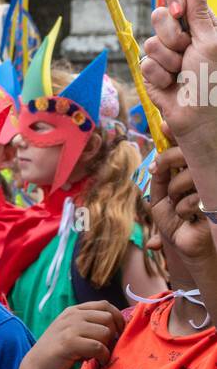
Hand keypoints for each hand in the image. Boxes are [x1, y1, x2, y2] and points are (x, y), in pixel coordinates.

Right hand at [23, 303, 125, 368]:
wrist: (36, 367)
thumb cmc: (58, 352)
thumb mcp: (71, 331)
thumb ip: (89, 324)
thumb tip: (118, 326)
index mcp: (74, 311)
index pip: (105, 305)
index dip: (118, 318)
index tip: (118, 333)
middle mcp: (72, 316)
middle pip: (108, 318)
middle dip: (113, 334)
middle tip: (107, 348)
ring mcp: (70, 328)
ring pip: (105, 332)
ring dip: (107, 347)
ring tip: (99, 356)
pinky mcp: (69, 343)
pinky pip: (98, 347)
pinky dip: (103, 356)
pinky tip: (98, 362)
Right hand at [141, 0, 216, 143]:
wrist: (199, 117)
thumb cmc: (212, 80)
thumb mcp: (211, 41)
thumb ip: (200, 12)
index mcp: (199, 24)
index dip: (175, 0)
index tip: (179, 13)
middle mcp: (181, 36)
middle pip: (160, 16)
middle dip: (172, 34)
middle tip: (186, 49)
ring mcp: (164, 54)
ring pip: (150, 41)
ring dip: (168, 60)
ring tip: (181, 72)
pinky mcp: (151, 72)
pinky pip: (145, 63)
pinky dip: (159, 76)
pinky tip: (171, 84)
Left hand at [150, 146, 216, 266]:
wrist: (185, 243)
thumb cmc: (173, 219)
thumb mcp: (158, 198)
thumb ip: (158, 178)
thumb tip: (156, 159)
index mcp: (189, 169)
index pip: (183, 146)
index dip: (175, 134)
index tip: (164, 125)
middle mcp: (201, 174)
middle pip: (184, 154)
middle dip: (166, 161)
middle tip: (157, 170)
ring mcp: (208, 186)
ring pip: (187, 176)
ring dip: (174, 193)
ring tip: (176, 205)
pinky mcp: (212, 201)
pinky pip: (193, 198)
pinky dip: (183, 209)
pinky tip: (188, 216)